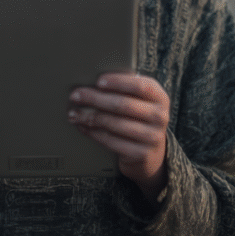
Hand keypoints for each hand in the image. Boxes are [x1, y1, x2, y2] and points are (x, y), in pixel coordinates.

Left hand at [69, 73, 169, 202]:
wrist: (152, 154)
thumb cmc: (140, 120)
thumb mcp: (142, 102)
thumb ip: (127, 90)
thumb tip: (97, 82)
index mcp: (160, 98)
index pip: (141, 86)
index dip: (119, 82)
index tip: (98, 81)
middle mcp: (159, 117)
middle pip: (123, 104)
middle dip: (95, 99)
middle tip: (76, 96)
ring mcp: (152, 137)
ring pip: (114, 123)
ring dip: (89, 117)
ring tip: (74, 113)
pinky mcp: (139, 154)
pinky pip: (110, 141)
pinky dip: (93, 133)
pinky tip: (83, 126)